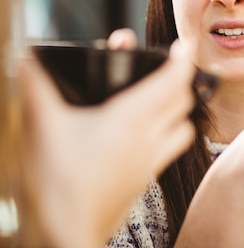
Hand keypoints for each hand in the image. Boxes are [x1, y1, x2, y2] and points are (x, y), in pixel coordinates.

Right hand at [18, 36, 196, 247]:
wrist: (63, 237)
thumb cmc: (55, 184)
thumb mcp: (42, 127)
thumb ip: (36, 87)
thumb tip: (26, 58)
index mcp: (131, 120)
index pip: (173, 82)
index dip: (182, 60)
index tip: (181, 47)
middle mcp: (150, 140)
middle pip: (183, 102)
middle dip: (179, 80)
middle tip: (164, 68)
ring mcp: (151, 163)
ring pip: (184, 129)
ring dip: (178, 111)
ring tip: (160, 100)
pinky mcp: (144, 182)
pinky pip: (169, 151)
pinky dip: (168, 135)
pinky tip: (142, 136)